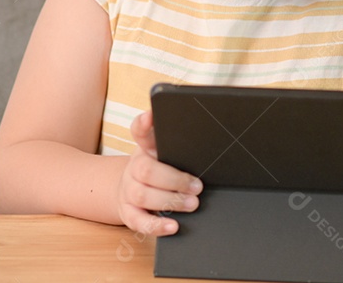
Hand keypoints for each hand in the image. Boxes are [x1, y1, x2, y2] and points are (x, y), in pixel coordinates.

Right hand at [116, 111, 202, 235]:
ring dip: (170, 201)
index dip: (144, 123)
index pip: (140, 131)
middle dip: (174, 179)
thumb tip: (214, 142)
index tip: (152, 115)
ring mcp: (128, 190)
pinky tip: (173, 226)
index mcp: (146, 148)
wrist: (132, 191)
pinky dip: (156, 226)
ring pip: (143, 195)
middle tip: (198, 186)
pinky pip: (138, 221)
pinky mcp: (128, 212)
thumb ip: (185, 147)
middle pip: (146, 169)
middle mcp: (134, 167)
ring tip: (192, 203)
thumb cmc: (161, 169)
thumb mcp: (169, 154)